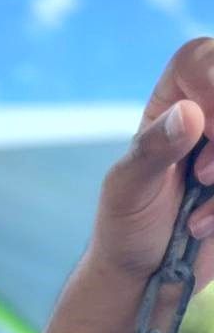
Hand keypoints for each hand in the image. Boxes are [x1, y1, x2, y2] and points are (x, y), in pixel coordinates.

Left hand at [86, 37, 213, 295]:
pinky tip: (207, 226)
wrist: (147, 275)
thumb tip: (188, 114)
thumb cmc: (127, 226)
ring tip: (200, 209)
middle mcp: (211, 112)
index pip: (202, 57)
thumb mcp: (127, 189)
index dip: (210, 82)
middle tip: (203, 175)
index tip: (199, 127)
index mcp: (174, 100)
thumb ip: (152, 150)